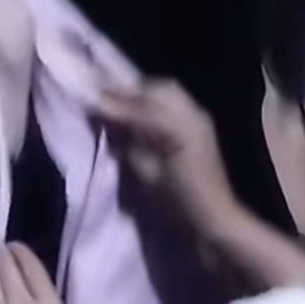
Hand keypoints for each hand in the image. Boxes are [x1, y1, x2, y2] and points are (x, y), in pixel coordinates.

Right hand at [94, 78, 237, 238]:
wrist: (213, 214)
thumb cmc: (177, 200)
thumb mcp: (145, 173)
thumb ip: (126, 141)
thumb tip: (107, 119)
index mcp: (179, 129)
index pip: (142, 106)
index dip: (115, 102)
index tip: (92, 100)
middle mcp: (193, 115)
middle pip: (157, 89)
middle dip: (128, 91)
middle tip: (103, 97)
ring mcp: (199, 116)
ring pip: (167, 91)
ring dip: (141, 94)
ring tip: (118, 103)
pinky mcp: (199, 122)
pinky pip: (174, 101)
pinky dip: (153, 101)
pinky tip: (138, 111)